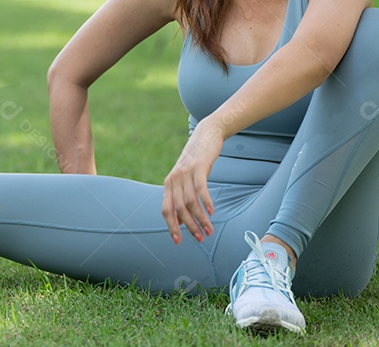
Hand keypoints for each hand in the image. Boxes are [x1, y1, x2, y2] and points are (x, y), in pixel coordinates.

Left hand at [162, 119, 224, 244]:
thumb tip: (180, 222)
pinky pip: (200, 188)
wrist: (206, 136)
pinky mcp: (198, 167)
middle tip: (200, 239)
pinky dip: (205, 201)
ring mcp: (185, 173)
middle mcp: (174, 179)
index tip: (178, 241)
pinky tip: (212, 212)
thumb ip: (181, 199)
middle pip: (178, 209)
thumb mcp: (185, 180)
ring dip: (200, 218)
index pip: (166, 210)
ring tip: (209, 230)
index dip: (171, 226)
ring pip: (190, 201)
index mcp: (169, 184)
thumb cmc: (196, 162)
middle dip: (189, 226)